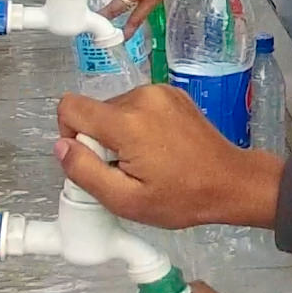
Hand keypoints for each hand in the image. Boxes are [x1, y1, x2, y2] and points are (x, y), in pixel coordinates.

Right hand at [56, 83, 283, 230]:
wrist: (231, 182)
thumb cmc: (182, 197)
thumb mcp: (126, 200)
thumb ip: (85, 172)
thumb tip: (61, 147)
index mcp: (128, 121)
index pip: (70, 107)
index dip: (70, 136)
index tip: (94, 161)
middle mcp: (142, 97)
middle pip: (94, 111)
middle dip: (100, 141)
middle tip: (127, 170)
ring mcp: (159, 92)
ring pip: (114, 109)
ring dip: (119, 135)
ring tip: (146, 162)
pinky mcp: (171, 93)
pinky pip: (136, 106)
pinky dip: (137, 126)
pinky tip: (158, 149)